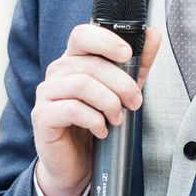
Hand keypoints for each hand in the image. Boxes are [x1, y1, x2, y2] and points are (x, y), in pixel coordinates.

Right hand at [31, 24, 160, 195]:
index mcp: (75, 58)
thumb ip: (139, 60)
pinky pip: (72, 109)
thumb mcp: (124, 87)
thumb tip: (153, 34)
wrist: (77, 162)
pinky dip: (94, 119)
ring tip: (118, 117)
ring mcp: (47, 92)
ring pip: (82, 85)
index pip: (82, 34)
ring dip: (109, 102)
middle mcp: (58, 70)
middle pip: (91, 64)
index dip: (105, 40)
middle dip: (121, 83)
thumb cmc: (98, 118)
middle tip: (135, 101)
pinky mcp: (42, 115)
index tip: (127, 53)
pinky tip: (102, 129)